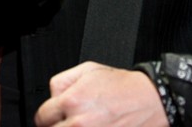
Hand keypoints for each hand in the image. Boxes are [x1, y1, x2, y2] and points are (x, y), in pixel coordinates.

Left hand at [35, 62, 166, 126]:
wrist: (150, 101)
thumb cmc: (123, 87)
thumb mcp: (89, 70)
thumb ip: (62, 82)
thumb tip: (52, 96)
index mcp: (72, 102)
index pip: (42, 118)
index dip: (47, 115)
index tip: (53, 116)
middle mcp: (79, 124)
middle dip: (58, 125)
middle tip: (69, 120)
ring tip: (83, 124)